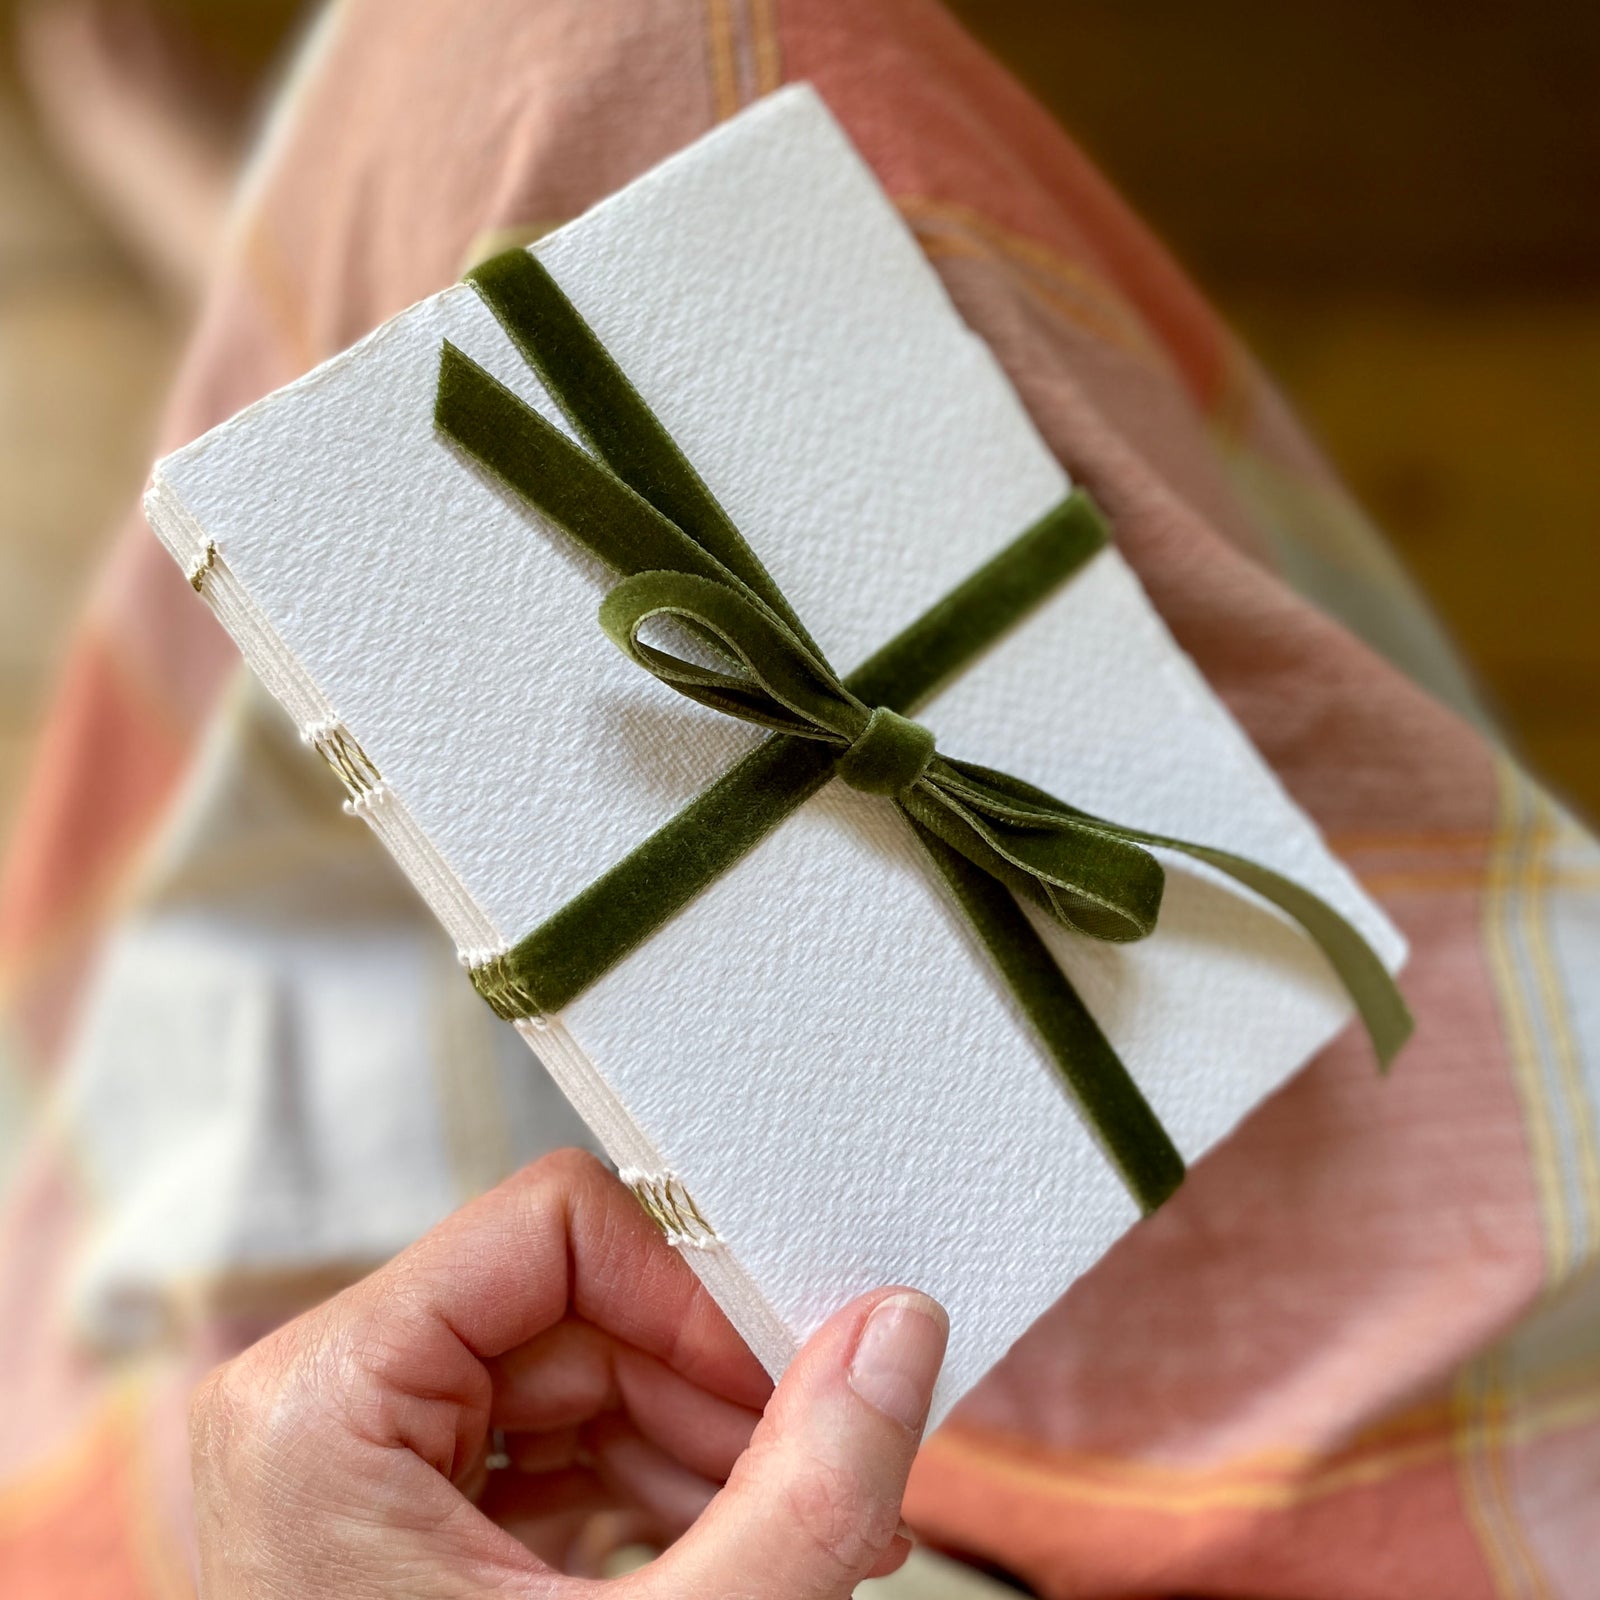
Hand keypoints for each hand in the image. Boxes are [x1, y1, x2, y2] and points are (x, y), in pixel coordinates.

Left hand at [189, 1150, 947, 1596]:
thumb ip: (802, 1490)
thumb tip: (898, 1334)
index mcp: (322, 1403)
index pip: (549, 1228)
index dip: (692, 1291)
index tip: (796, 1374)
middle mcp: (321, 1404)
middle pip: (574, 1304)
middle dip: (718, 1393)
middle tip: (832, 1469)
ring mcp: (358, 1458)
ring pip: (579, 1372)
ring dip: (706, 1449)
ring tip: (803, 1535)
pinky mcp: (404, 1510)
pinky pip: (554, 1444)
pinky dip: (656, 1490)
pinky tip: (729, 1550)